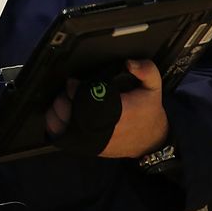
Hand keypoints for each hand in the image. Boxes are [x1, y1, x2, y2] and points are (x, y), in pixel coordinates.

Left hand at [44, 60, 168, 158]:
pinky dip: (58, 125)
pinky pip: (65, 137)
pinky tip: (61, 115)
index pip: (88, 98)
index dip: (75, 88)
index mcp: (120, 110)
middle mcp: (106, 127)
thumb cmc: (148, 111)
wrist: (151, 141)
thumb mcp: (153, 88)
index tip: (74, 83)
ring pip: (64, 125)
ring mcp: (96, 140)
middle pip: (71, 111)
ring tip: (64, 101)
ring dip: (58, 111)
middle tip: (67, 91)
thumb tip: (129, 63)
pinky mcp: (90, 147)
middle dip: (64, 98)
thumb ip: (147, 70)